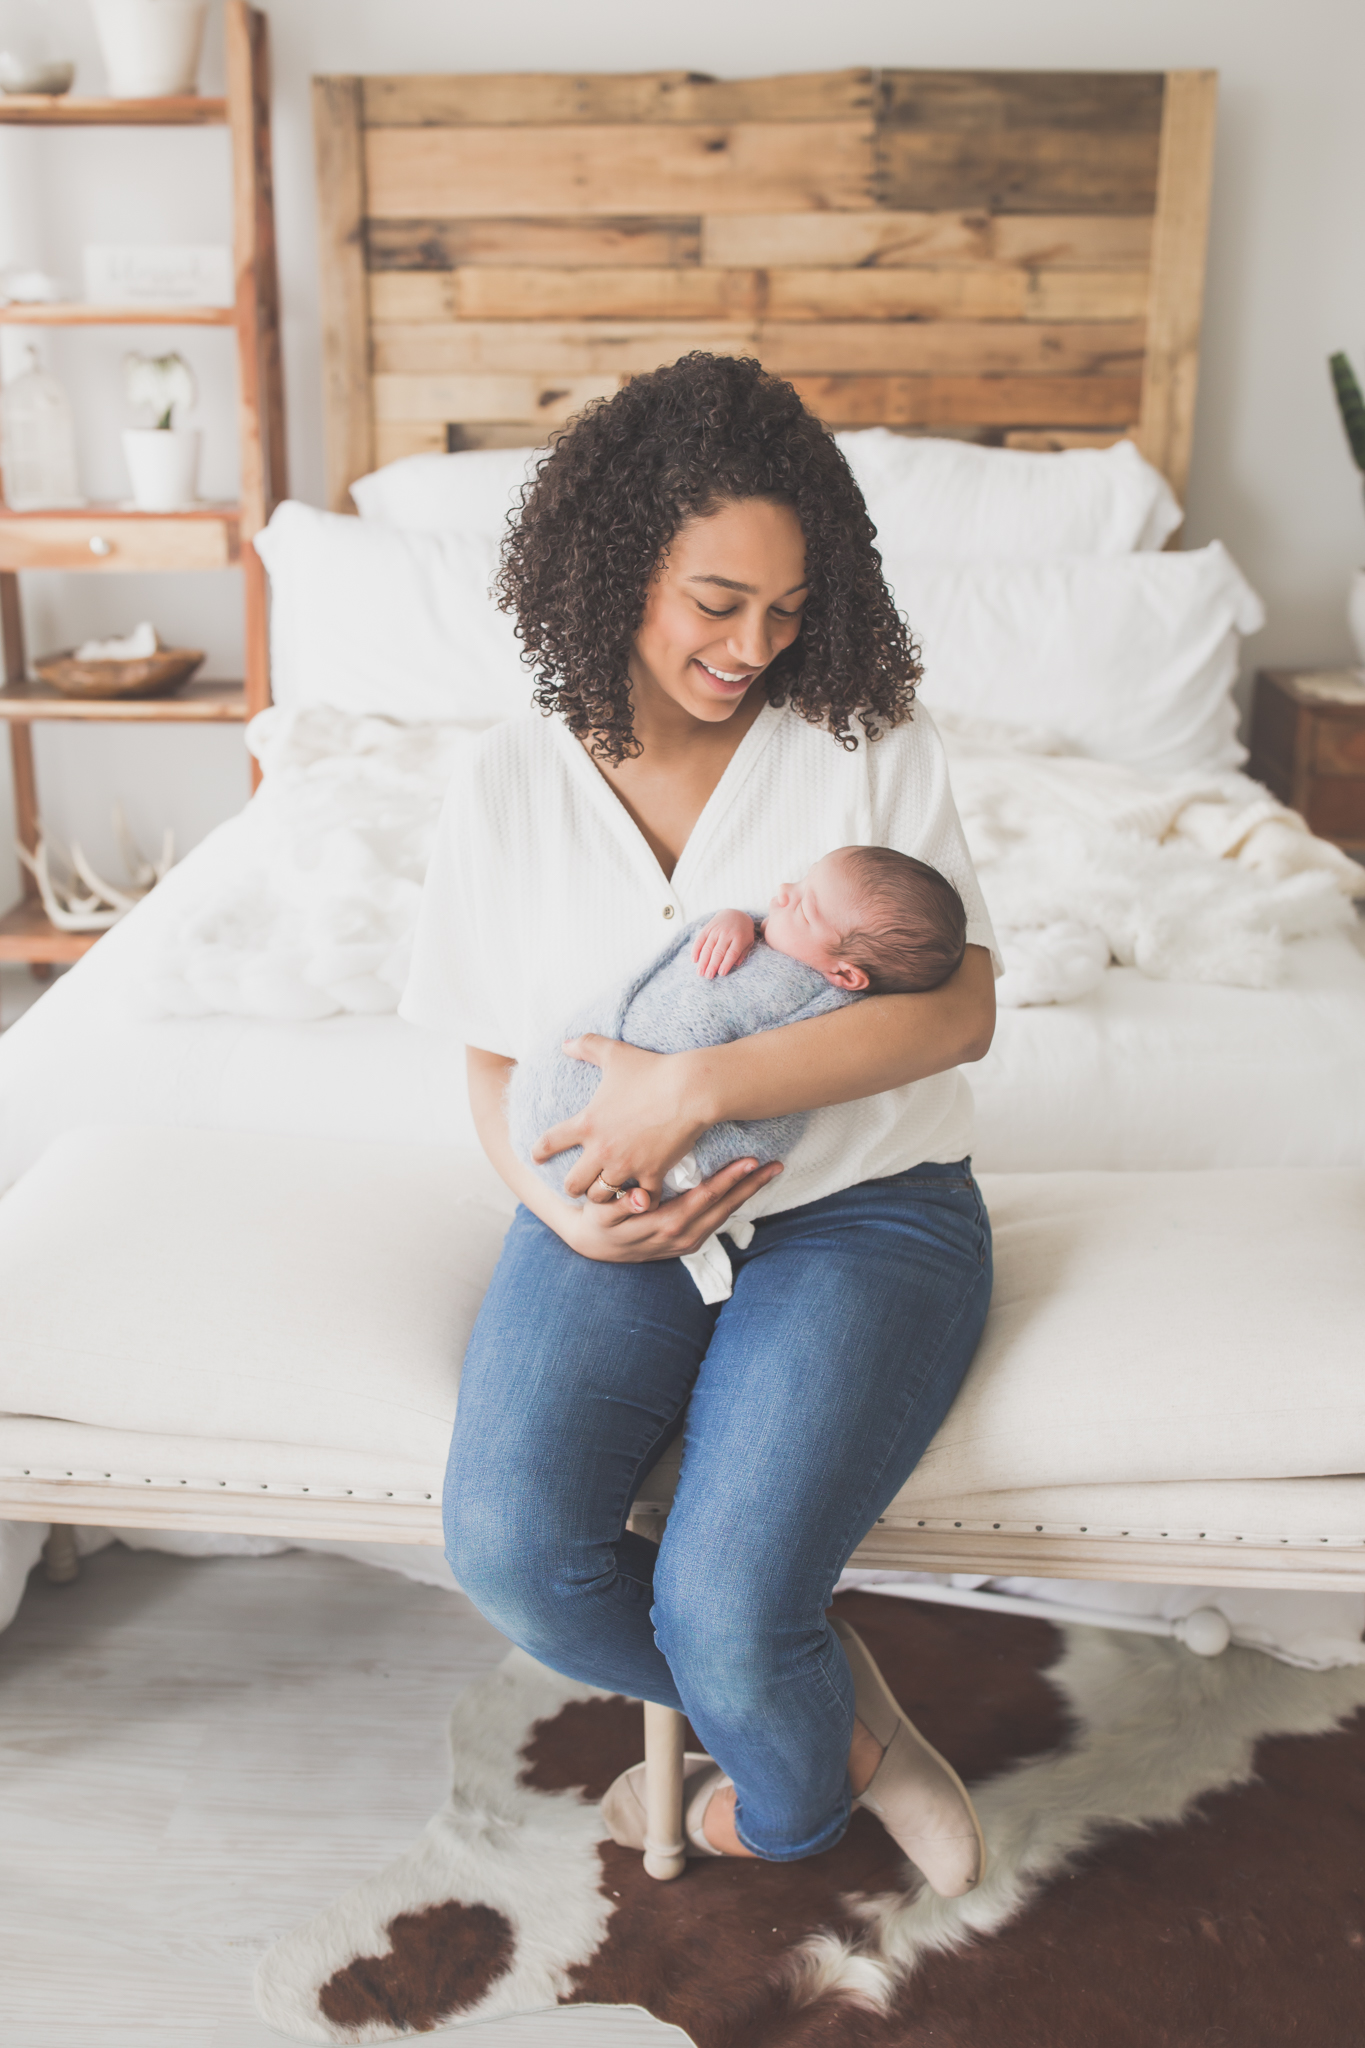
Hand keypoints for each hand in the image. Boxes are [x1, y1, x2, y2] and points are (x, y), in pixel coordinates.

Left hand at [534, 1034, 709, 1204]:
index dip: (539, 1152)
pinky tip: (640, 1198)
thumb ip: (587, 1045)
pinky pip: (640, 1200)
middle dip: (572, 1186)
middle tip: (577, 1183)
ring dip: (603, 1195)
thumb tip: (565, 1043)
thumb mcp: (614, 1053)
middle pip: (572, 1184)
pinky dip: (639, 1201)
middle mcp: (602, 1150)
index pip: (550, 1143)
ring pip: (602, 1197)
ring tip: (606, 1191)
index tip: (536, 1157)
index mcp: (588, 1123)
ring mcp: (627, 1166)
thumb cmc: (651, 1069)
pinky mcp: (653, 1174)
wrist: (690, 1089)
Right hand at [562, 1154, 782, 1262]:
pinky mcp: (688, 1244)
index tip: (750, 1161)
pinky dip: (734, 1204)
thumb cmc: (598, 1219)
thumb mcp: (601, 1213)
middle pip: (724, 1208)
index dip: (728, 1180)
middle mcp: (681, 1237)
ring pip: (724, 1216)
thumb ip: (620, 1205)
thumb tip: (640, 1199)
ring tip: (768, 1172)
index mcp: (664, 1225)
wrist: (594, 1248)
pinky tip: (747, 1188)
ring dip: (747, 1194)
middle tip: (775, 1165)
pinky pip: (717, 1221)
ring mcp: (686, 1243)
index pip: (705, 1199)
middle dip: (750, 1186)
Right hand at [692, 909, 756, 979]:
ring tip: (700, 973)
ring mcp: (716, 930)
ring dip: (703, 961)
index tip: (721, 974)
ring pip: (708, 947)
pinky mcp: (707, 928)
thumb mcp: (748, 941)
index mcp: (739, 938)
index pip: (731, 953)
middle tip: (708, 976)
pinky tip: (694, 960)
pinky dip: (696, 950)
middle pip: (718, 951)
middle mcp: (726, 933)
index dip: (726, 963)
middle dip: (712, 965)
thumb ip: (742, 953)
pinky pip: (700, 939)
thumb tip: (735, 965)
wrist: (734, 913)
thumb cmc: (743, 932)